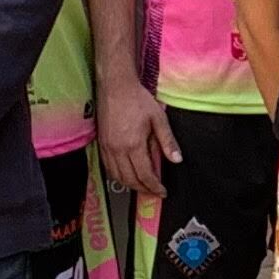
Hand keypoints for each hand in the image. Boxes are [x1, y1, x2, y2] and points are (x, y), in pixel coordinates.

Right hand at [98, 71, 175, 201]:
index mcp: (133, 145)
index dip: (154, 187)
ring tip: (141, 186)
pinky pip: (108, 167)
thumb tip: (177, 160)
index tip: (162, 191)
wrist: (115, 86)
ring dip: (129, 185)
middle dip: (143, 189)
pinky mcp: (101, 144)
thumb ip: (167, 141)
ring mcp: (107, 148)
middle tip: (153, 192)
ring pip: (117, 176)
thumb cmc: (137, 99)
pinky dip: (118, 176)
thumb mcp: (158, 118)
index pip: (145, 175)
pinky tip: (126, 175)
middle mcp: (117, 150)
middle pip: (129, 179)